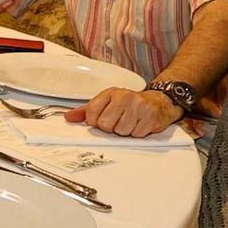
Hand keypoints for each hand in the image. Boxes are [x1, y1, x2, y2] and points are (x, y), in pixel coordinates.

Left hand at [67, 87, 182, 136]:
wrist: (159, 101)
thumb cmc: (130, 104)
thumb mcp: (107, 103)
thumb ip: (87, 111)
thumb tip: (69, 117)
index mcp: (110, 93)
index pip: (91, 114)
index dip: (95, 122)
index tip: (102, 120)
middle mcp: (124, 97)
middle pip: (105, 125)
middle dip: (111, 128)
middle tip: (119, 121)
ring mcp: (138, 106)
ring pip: (121, 131)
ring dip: (125, 131)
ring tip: (130, 122)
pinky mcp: (151, 117)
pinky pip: (136, 134)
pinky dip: (137, 133)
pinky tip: (140, 124)